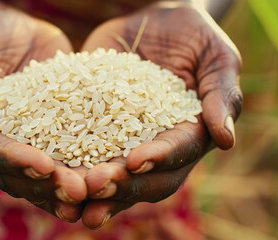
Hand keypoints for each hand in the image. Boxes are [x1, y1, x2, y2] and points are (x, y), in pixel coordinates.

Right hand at [0, 4, 86, 221]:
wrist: (11, 24)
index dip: (19, 163)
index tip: (43, 168)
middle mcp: (5, 149)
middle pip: (27, 175)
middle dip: (53, 185)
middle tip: (80, 191)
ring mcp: (35, 143)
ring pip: (55, 173)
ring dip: (77, 184)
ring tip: (102, 189)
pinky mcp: (64, 132)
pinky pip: (81, 151)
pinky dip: (97, 163)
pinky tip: (120, 169)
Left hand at [79, 2, 242, 228]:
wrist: (149, 20)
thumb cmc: (193, 35)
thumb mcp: (215, 54)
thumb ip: (223, 93)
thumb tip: (227, 140)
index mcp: (192, 134)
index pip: (179, 152)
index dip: (159, 157)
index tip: (136, 159)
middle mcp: (159, 148)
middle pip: (146, 178)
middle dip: (122, 185)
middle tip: (95, 185)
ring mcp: (126, 143)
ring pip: (114, 178)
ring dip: (94, 191)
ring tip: (71, 198)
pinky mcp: (95, 131)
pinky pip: (81, 155)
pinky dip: (68, 170)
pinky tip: (49, 179)